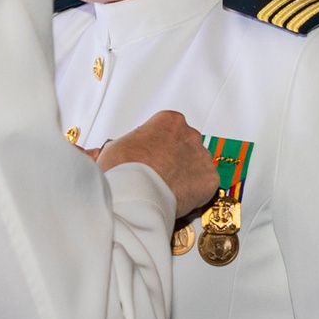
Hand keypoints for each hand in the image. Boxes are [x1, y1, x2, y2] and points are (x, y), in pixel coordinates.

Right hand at [97, 111, 218, 217]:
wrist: (136, 193)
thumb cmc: (123, 169)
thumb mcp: (114, 148)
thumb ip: (123, 146)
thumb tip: (109, 153)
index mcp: (169, 121)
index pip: (168, 130)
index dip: (158, 146)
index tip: (151, 157)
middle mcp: (190, 134)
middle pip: (184, 146)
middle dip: (174, 160)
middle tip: (158, 176)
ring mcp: (202, 157)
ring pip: (196, 166)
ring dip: (185, 176)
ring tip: (166, 190)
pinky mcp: (209, 180)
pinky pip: (205, 186)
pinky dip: (195, 193)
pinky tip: (178, 198)